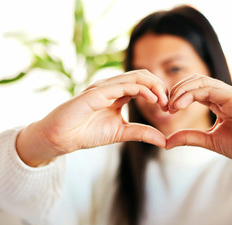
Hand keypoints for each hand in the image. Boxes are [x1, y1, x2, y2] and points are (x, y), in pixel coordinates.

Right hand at [16, 70, 167, 165]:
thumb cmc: (86, 133)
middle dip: (160, 87)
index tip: (169, 108)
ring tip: (164, 101)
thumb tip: (164, 140)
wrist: (61, 137)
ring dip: (154, 86)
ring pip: (136, 76)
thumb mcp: (121, 133)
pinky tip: (152, 99)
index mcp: (118, 94)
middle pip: (143, 76)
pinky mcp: (97, 92)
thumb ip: (142, 133)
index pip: (144, 84)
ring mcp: (105, 87)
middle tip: (170, 103)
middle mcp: (112, 87)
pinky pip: (123, 85)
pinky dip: (141, 89)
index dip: (159, 93)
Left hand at [166, 74, 231, 199]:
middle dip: (176, 91)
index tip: (165, 111)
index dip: (176, 97)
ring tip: (170, 105)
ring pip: (200, 81)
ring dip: (181, 90)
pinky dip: (191, 93)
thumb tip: (166, 141)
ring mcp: (231, 94)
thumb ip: (189, 137)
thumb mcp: (210, 141)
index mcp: (219, 102)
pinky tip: (180, 104)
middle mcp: (224, 95)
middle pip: (194, 81)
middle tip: (164, 106)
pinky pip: (210, 88)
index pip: (193, 90)